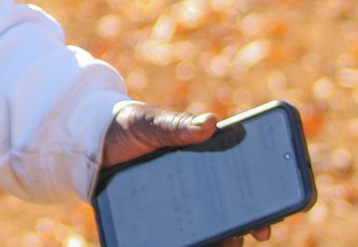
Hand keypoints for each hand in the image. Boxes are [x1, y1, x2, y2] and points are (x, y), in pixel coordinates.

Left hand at [102, 102, 272, 244]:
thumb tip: (212, 122)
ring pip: (207, 231)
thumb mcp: (150, 123)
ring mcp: (180, 204)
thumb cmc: (128, 126)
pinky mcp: (158, 217)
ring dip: (216, 242)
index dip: (261, 207)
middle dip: (239, 231)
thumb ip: (177, 125)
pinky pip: (176, 237)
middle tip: (238, 242)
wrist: (91, 140)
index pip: (243, 186)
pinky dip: (186, 244)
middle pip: (229, 216)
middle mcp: (199, 186)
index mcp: (208, 160)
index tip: (266, 225)